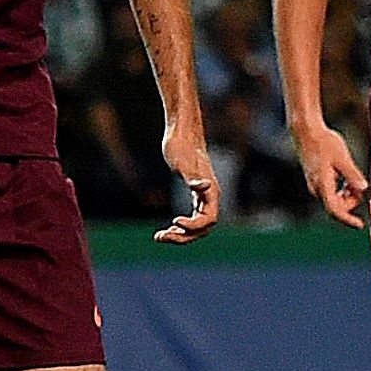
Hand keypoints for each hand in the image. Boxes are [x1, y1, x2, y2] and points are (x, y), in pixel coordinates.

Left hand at [155, 113, 219, 243]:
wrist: (182, 133)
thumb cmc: (182, 146)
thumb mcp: (183, 164)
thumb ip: (194, 178)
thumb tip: (205, 188)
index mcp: (211, 191)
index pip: (209, 220)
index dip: (192, 226)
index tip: (173, 221)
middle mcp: (210, 197)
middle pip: (203, 228)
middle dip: (184, 237)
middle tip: (160, 236)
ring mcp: (203, 197)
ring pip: (197, 226)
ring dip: (180, 235)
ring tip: (159, 237)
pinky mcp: (195, 194)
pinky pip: (192, 218)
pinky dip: (180, 227)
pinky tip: (165, 229)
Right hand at [292, 113, 366, 227]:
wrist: (306, 132)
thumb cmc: (325, 142)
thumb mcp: (342, 158)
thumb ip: (352, 175)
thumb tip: (364, 189)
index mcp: (323, 185)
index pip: (334, 210)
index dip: (347, 219)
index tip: (359, 225)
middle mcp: (316, 188)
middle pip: (336, 206)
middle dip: (351, 201)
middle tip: (359, 185)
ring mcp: (314, 185)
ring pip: (334, 200)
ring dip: (347, 195)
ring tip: (353, 180)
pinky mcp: (315, 180)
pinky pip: (330, 192)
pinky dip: (342, 190)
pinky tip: (347, 180)